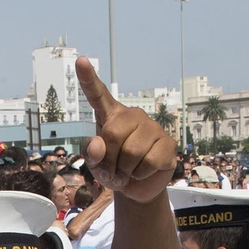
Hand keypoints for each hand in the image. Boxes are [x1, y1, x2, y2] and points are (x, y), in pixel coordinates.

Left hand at [76, 57, 174, 202]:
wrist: (138, 187)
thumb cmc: (114, 170)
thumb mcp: (96, 165)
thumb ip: (91, 154)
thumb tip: (98, 145)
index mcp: (111, 116)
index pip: (98, 95)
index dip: (88, 79)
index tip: (80, 61)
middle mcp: (133, 116)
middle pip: (113, 133)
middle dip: (109, 160)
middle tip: (112, 171)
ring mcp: (153, 127)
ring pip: (132, 151)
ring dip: (125, 171)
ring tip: (127, 173)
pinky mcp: (168, 143)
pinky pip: (149, 162)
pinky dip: (140, 174)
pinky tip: (142, 172)